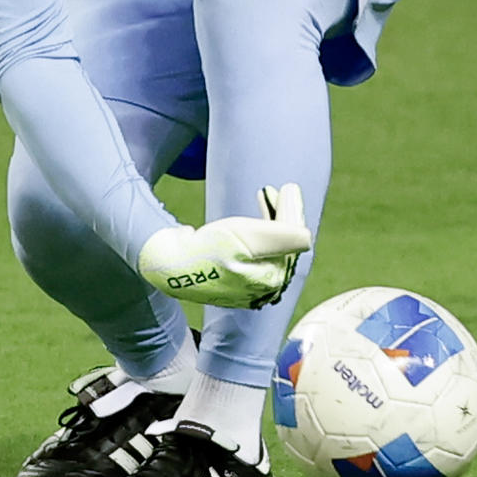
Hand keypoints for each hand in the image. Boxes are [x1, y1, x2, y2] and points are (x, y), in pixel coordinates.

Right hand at [137, 183, 311, 308]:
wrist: (168, 264)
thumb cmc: (207, 249)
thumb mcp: (247, 236)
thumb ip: (283, 236)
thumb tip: (308, 237)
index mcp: (272, 279)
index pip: (293, 240)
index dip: (291, 211)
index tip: (288, 187)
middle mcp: (264, 288)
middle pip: (283, 245)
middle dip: (282, 214)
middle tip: (280, 188)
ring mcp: (249, 287)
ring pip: (269, 248)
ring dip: (270, 220)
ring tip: (264, 196)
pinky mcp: (234, 280)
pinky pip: (254, 253)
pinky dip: (256, 233)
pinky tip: (249, 221)